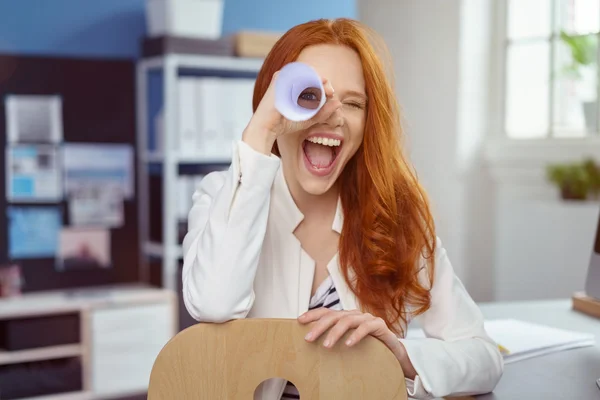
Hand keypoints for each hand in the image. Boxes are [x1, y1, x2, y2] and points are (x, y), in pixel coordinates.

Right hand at [242, 70, 341, 153]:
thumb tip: (339, 103)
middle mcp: (289, 78)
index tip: (331, 93)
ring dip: (317, 82)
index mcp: (295, 85)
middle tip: (330, 92)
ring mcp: (283, 76)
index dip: (325, 84)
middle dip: (323, 82)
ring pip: (306, 73)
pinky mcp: (279, 77)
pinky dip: (306, 81)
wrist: (267, 128)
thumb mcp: (309, 118)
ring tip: (325, 91)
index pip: (314, 79)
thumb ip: (323, 112)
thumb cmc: (286, 123)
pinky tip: (313, 90)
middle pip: (312, 74)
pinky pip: (296, 74)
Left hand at [298, 308, 417, 378]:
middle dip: (319, 326)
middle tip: (308, 338)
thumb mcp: (347, 342)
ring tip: (326, 345)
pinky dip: (356, 335)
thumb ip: (334, 339)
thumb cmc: (367, 346)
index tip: (299, 320)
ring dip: (335, 333)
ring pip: (347, 321)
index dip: (312, 314)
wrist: (393, 351)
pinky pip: (366, 327)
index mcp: (345, 317)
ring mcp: (367, 318)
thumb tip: (311, 344)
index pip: (326, 312)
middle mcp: (355, 314)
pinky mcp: (379, 325)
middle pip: (334, 316)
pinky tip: (348, 344)